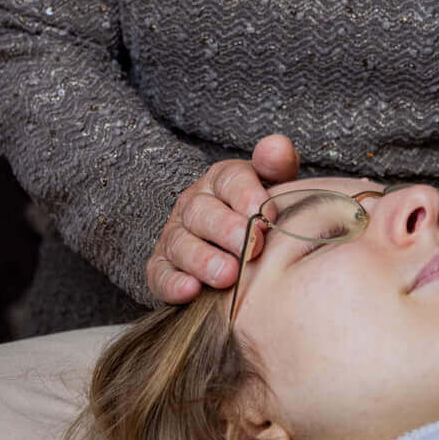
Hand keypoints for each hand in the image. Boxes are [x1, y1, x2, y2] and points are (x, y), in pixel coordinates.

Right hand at [147, 135, 300, 305]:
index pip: (230, 179)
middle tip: (252, 247)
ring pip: (181, 244)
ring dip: (204, 261)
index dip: (247, 196)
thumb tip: (277, 148)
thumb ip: (277, 165)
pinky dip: (173, 284)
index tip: (267, 216)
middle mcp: (194, 204)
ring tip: (228, 275)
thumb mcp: (274, 187)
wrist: (234, 250)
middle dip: (227, 230)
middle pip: (202, 211)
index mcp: (222, 181)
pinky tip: (191, 292)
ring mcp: (175, 235)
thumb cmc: (260, 217)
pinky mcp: (162, 266)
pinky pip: (160, 274)